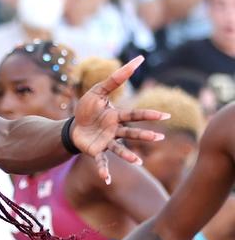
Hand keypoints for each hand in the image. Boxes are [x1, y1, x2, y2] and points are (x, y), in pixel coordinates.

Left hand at [71, 57, 169, 183]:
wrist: (72, 126)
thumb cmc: (87, 109)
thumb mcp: (99, 90)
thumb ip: (116, 78)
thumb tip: (137, 60)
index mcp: (117, 116)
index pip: (135, 115)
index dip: (149, 115)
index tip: (166, 116)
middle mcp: (114, 131)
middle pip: (131, 133)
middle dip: (144, 136)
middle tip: (158, 138)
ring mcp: (106, 142)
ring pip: (120, 149)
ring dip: (129, 156)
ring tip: (138, 162)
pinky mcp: (95, 152)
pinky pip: (101, 162)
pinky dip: (104, 171)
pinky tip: (106, 180)